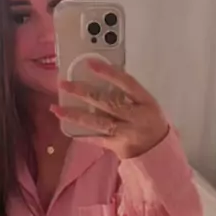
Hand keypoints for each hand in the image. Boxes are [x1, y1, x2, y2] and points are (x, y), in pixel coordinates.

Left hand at [50, 59, 169, 159]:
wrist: (158, 151)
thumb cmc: (151, 122)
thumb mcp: (147, 104)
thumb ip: (128, 93)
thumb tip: (101, 77)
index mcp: (146, 102)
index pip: (127, 84)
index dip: (109, 73)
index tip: (90, 64)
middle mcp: (135, 118)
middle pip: (107, 103)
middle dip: (83, 93)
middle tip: (64, 84)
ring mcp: (125, 134)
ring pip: (97, 123)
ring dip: (75, 115)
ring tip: (56, 109)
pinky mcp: (117, 146)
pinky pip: (96, 139)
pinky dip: (82, 134)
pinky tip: (67, 128)